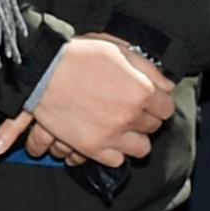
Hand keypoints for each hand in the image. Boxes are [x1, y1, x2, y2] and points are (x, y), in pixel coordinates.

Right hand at [6, 35, 172, 168]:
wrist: (43, 69)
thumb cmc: (78, 54)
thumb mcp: (119, 49)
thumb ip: (148, 69)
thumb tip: (167, 84)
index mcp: (141, 90)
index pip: (167, 108)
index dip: (158, 103)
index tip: (151, 101)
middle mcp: (131, 115)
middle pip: (153, 126)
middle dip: (145, 118)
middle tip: (131, 109)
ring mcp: (112, 134)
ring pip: (141, 148)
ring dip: (134, 138)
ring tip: (122, 128)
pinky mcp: (92, 147)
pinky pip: (116, 161)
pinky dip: (114, 153)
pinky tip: (108, 139)